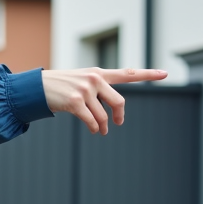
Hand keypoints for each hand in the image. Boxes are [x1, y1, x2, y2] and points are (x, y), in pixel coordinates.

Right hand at [41, 67, 167, 133]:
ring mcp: (85, 90)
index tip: (165, 73)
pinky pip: (92, 121)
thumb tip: (113, 112)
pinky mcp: (75, 101)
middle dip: (118, 116)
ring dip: (103, 127)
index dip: (148, 74)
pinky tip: (94, 130)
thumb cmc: (61, 86)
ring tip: (101, 130)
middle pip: (118, 102)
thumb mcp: (82, 81)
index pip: (128, 73)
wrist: (37, 87)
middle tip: (117, 124)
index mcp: (99, 73)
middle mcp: (94, 79)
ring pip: (103, 116)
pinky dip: (95, 128)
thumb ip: (99, 90)